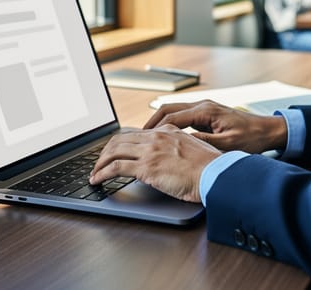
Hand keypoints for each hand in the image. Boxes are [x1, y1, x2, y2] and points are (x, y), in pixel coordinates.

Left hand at [89, 125, 219, 201]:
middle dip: (105, 151)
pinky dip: (102, 173)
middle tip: (99, 162)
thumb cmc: (211, 168)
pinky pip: (115, 167)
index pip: (136, 132)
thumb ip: (177, 149)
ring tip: (94, 173)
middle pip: (120, 139)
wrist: (216, 175)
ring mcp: (150, 150)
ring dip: (100, 162)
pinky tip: (97, 180)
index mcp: (168, 131)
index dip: (121, 142)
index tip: (114, 151)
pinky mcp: (146, 167)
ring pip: (114, 151)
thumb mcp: (193, 150)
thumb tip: (167, 159)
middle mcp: (157, 136)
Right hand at [144, 100, 287, 153]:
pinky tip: (166, 137)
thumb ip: (202, 143)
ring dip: (159, 123)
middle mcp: (203, 105)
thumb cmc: (252, 139)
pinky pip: (182, 116)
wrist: (269, 130)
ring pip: (174, 111)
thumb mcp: (227, 145)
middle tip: (137, 137)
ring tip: (146, 138)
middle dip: (151, 123)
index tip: (142, 140)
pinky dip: (170, 125)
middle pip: (168, 109)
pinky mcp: (207, 114)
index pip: (172, 118)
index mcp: (206, 111)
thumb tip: (179, 143)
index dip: (154, 129)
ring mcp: (205, 108)